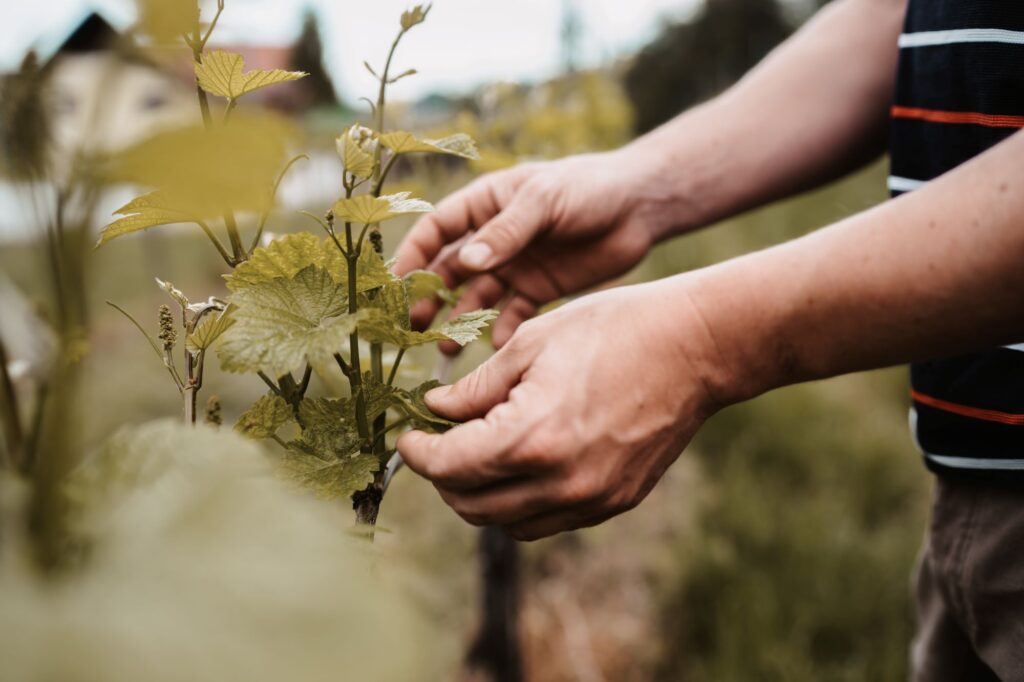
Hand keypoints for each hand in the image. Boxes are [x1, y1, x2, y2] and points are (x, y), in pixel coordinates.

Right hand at [393, 150, 666, 351]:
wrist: (640, 206)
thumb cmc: (588, 187)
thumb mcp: (544, 201)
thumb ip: (507, 232)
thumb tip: (466, 263)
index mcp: (485, 205)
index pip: (436, 231)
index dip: (413, 256)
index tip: (394, 286)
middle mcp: (493, 239)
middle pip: (449, 271)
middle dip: (428, 298)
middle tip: (412, 328)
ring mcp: (515, 266)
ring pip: (476, 298)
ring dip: (459, 322)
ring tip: (446, 349)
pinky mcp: (539, 289)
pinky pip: (512, 315)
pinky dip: (502, 331)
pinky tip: (497, 348)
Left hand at [397, 278, 724, 539]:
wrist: (695, 347)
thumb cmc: (614, 330)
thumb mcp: (531, 343)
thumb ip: (476, 388)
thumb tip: (435, 410)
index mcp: (531, 438)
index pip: (448, 467)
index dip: (417, 453)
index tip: (407, 435)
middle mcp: (560, 484)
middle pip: (471, 506)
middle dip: (442, 476)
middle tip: (436, 442)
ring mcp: (590, 500)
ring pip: (507, 524)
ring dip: (479, 495)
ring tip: (476, 452)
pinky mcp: (613, 503)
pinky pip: (546, 519)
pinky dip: (519, 501)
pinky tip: (520, 462)